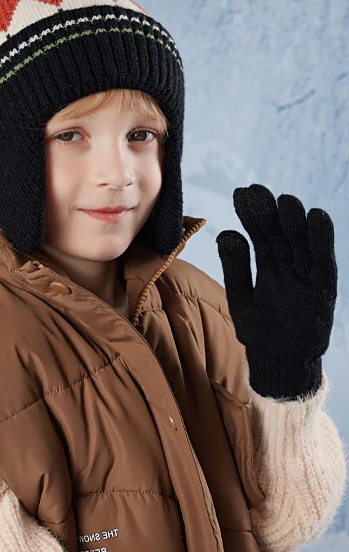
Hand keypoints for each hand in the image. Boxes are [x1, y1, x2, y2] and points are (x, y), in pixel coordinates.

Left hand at [216, 184, 336, 399]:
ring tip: (283, 200)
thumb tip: (226, 232)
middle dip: (268, 211)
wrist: (281, 361)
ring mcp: (307, 275)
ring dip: (294, 220)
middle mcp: (289, 265)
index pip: (259, 234)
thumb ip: (235, 267)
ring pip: (302, 241)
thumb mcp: (241, 297)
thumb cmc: (261, 330)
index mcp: (269, 265)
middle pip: (280, 232)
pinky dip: (321, 238)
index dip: (251, 214)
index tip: (240, 192)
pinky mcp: (324, 287)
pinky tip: (315, 215)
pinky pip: (325, 259)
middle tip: (255, 190)